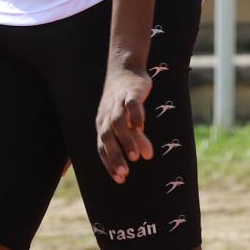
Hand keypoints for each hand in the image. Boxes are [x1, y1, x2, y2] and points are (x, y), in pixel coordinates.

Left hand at [95, 64, 153, 182]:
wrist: (125, 69)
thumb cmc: (123, 101)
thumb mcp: (128, 122)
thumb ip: (136, 139)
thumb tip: (147, 156)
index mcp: (102, 125)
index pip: (102, 147)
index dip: (109, 163)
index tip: (120, 179)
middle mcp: (106, 115)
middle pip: (107, 138)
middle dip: (115, 157)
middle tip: (125, 173)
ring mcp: (117, 103)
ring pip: (118, 124)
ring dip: (125, 141)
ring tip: (136, 157)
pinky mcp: (129, 93)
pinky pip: (130, 105)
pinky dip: (134, 117)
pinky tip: (142, 128)